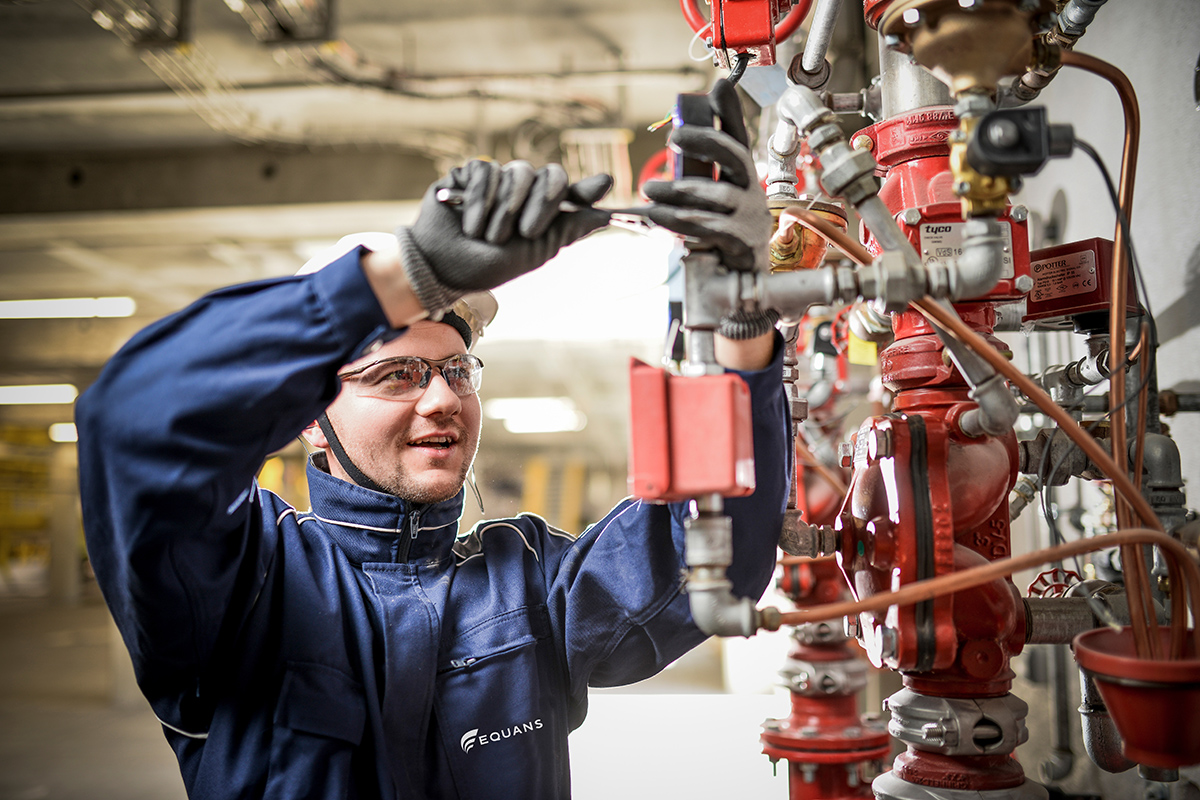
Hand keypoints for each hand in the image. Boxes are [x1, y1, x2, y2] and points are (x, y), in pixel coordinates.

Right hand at [396, 160, 612, 312]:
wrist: (442, 267)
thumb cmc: (487, 266)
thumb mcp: (534, 252)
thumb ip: (568, 230)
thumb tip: (605, 215)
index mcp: (542, 213)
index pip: (571, 193)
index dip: (588, 188)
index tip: (606, 183)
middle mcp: (523, 192)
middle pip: (550, 175)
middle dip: (542, 204)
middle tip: (525, 232)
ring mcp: (498, 179)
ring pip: (519, 172)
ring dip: (504, 210)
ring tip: (487, 235)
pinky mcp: (471, 172)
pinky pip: (487, 171)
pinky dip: (479, 201)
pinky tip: (469, 222)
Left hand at [642, 80, 771, 272]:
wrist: (740, 285)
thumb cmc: (720, 236)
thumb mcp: (709, 199)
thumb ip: (697, 170)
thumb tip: (677, 137)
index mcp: (743, 176)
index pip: (739, 136)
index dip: (731, 111)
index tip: (717, 86)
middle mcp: (753, 191)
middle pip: (735, 156)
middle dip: (704, 142)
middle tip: (672, 138)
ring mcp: (751, 218)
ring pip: (716, 196)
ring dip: (679, 192)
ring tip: (648, 192)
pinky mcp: (742, 244)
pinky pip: (710, 228)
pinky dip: (681, 222)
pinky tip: (658, 218)